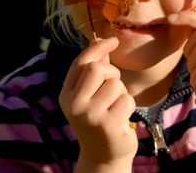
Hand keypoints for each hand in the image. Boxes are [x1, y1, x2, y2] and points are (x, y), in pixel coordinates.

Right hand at [59, 37, 136, 169]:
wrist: (103, 156)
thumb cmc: (99, 119)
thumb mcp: (91, 94)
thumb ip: (94, 69)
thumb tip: (99, 40)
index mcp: (66, 94)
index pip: (81, 62)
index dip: (98, 48)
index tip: (113, 40)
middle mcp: (74, 105)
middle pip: (97, 69)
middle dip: (112, 73)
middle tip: (114, 88)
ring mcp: (90, 116)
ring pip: (116, 85)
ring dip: (122, 93)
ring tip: (116, 108)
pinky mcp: (108, 125)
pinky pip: (127, 100)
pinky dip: (129, 106)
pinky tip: (121, 119)